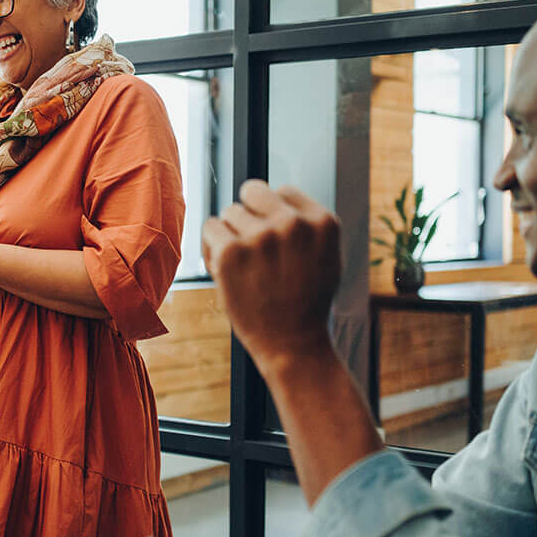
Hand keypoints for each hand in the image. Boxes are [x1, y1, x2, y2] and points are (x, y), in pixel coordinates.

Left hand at [202, 180, 341, 372]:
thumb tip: (277, 195)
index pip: (283, 191)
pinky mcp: (231, 252)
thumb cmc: (306, 303)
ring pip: (229, 212)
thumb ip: (307, 225)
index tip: (273, 238)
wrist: (293, 345)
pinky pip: (210, 228)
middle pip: (253, 191)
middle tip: (252, 247)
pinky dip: (211, 247)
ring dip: (230, 235)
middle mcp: (293, 224)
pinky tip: (225, 269)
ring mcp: (261, 236)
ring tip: (243, 266)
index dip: (273, 214)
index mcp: (322, 221)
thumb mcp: (326, 257)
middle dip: (249, 214)